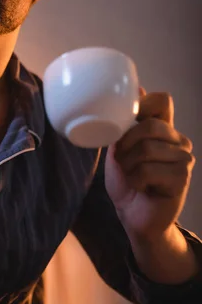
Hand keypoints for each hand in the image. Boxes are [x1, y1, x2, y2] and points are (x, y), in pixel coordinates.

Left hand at [104, 88, 195, 240]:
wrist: (133, 216)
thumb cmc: (127, 181)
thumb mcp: (119, 147)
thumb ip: (125, 123)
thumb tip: (137, 87)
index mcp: (163, 128)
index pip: (162, 100)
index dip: (142, 105)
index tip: (127, 123)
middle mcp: (177, 140)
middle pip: (150, 125)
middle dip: (126, 144)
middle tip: (122, 161)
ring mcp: (184, 158)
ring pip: (147, 149)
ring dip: (128, 166)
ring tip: (132, 175)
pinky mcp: (182, 177)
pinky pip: (148, 170)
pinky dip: (136, 180)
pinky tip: (141, 187)